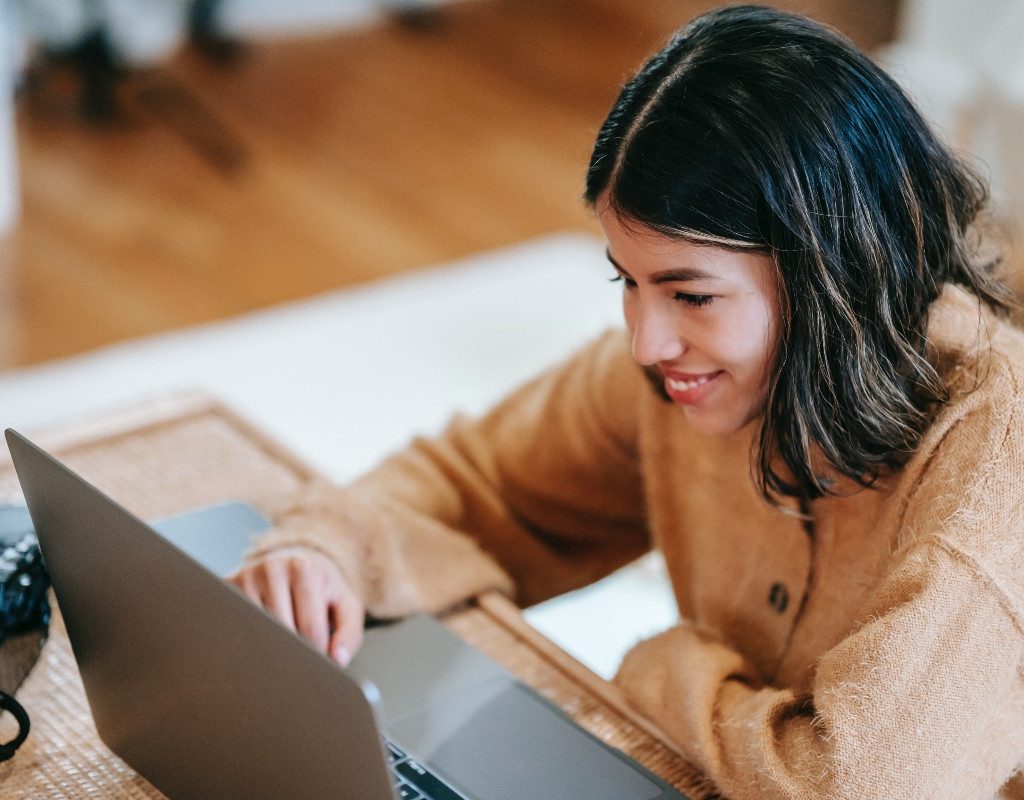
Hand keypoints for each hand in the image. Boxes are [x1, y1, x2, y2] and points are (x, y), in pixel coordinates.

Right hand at [228, 547, 363, 665]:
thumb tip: (338, 660)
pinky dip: (249, 640)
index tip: (319, 664)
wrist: (296, 559)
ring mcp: (247, 576)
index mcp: (305, 568)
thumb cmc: (322, 588)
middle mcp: (273, 567)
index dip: (317, 655)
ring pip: (257, 633)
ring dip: (269, 648)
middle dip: (293, 654)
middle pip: (281, 631)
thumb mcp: (345, 605)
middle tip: (299, 665)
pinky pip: (238, 628)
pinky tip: (261, 638)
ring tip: (282, 647)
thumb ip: (349, 634)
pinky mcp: (228, 587)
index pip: (310, 629)